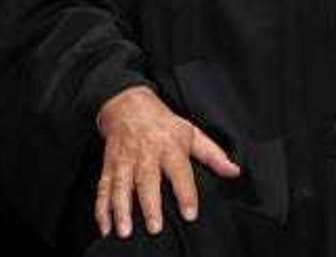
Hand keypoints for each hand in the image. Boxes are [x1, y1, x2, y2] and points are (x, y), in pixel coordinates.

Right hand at [94, 86, 240, 238]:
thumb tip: (234, 171)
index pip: (179, 171)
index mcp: (169, 146)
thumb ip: (212, 154)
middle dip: (149, 204)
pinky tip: (105, 226)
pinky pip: (103, 187)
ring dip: (121, 209)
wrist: (127, 105)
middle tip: (154, 228)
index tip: (190, 214)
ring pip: (121, 186)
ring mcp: (125, 160)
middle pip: (147, 180)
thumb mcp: (190, 132)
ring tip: (124, 230)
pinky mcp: (109, 165)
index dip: (185, 193)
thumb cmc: (163, 124)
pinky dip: (101, 208)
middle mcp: (145, 154)